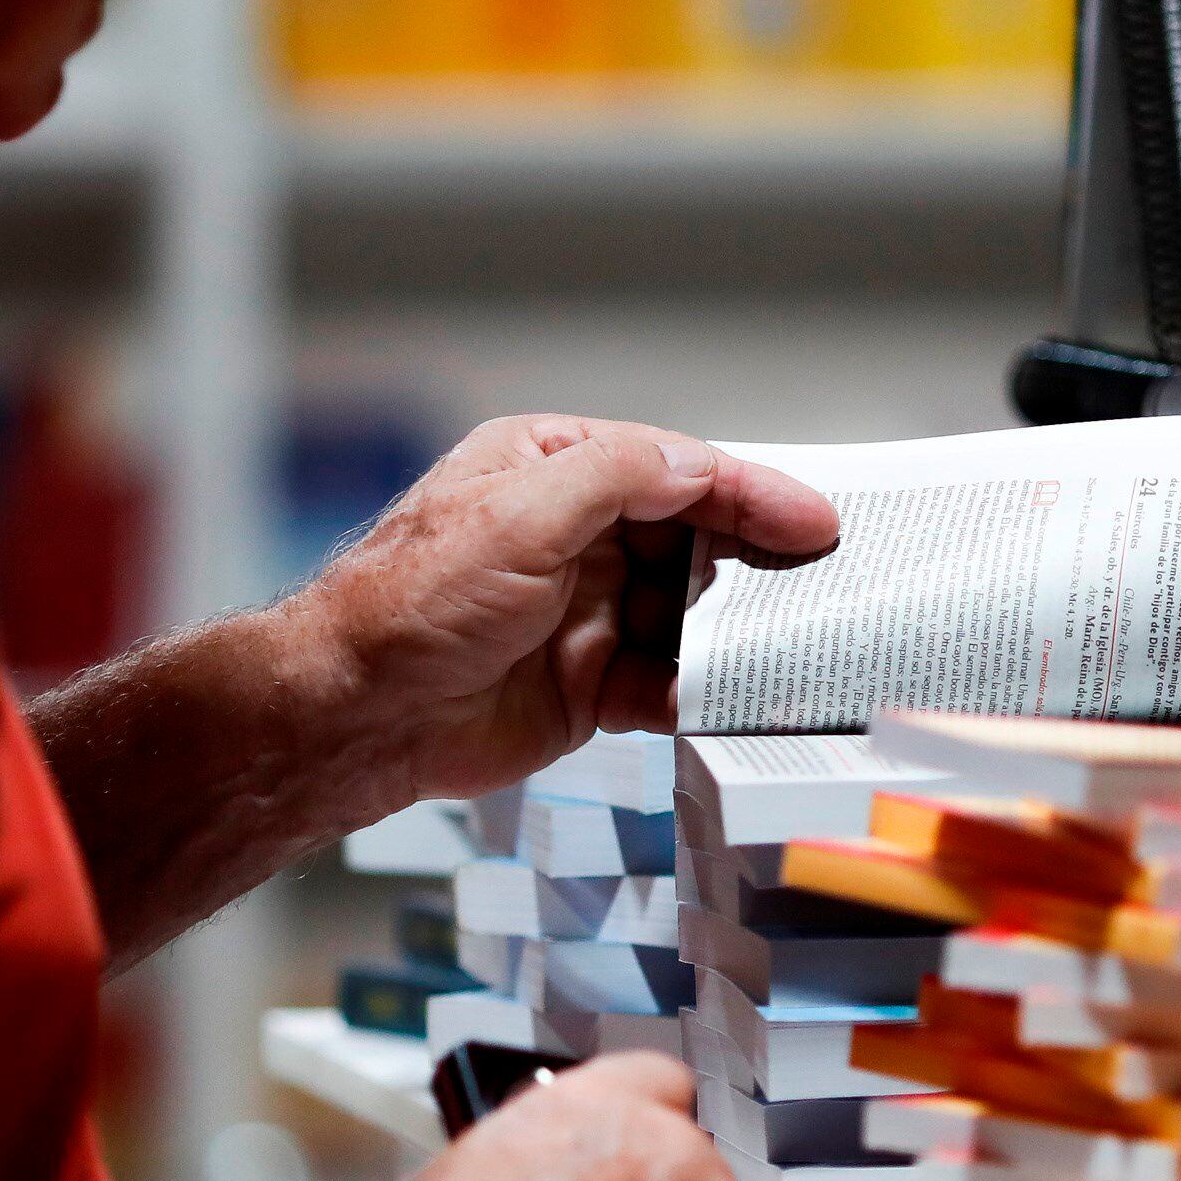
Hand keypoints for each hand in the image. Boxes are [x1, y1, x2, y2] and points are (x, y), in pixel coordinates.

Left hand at [291, 416, 837, 805]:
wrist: (358, 716)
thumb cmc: (410, 604)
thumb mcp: (519, 514)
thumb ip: (618, 478)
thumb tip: (701, 464)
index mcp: (551, 469)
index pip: (673, 470)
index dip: (748, 492)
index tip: (813, 521)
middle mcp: (573, 535)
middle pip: (692, 541)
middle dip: (754, 565)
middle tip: (822, 584)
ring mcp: (585, 612)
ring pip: (688, 616)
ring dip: (733, 634)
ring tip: (786, 645)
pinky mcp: (588, 686)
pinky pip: (665, 683)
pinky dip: (698, 692)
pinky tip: (724, 698)